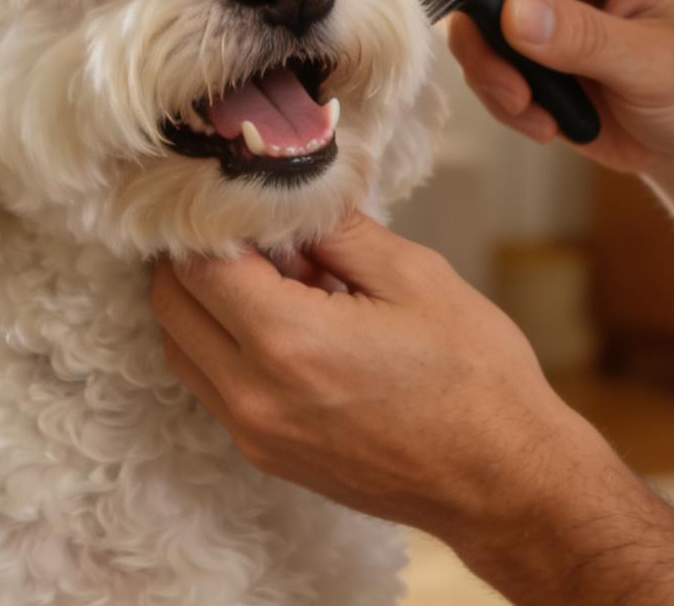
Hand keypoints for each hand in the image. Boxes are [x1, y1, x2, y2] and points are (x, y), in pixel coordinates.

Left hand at [147, 213, 601, 540]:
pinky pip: (212, 387)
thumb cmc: (474, 377)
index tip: (237, 192)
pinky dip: (223, 344)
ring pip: (181, 349)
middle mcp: (253, 394)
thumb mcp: (415, 276)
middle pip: (171, 306)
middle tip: (251, 226)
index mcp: (287, 340)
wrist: (502, 481)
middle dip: (194, 256)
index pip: (197, 263)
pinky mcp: (267, 456)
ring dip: (203, 303)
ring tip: (271, 274)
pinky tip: (282, 321)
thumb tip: (291, 198)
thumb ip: (337, 232)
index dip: (208, 218)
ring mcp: (255, 434)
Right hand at [449, 0, 673, 175]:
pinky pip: (488, 60)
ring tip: (536, 113)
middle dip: (486, 39)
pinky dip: (504, 98)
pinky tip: (546, 121)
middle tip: (513, 92)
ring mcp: (549, 1)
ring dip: (494, 76)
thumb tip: (515, 13)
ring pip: (476, 22)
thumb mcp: (654, 64)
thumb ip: (585, 37)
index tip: (460, 8)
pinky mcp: (534, 42)